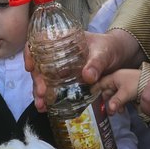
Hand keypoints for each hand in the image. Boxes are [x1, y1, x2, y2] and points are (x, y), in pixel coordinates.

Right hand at [27, 29, 141, 111]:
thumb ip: (96, 63)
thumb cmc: (109, 47)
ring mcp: (61, 68)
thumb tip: (87, 77)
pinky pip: (54, 88)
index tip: (30, 67)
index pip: (39, 43)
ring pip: (44, 78)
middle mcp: (58, 54)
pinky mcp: (67, 80)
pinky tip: (47, 107)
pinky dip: (49, 98)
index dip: (30, 54)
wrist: (119, 56)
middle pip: (39, 65)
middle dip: (37, 80)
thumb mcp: (104, 52)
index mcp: (63, 41)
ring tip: (41, 105)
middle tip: (41, 94)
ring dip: (40, 92)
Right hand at [95, 68, 139, 114]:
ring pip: (113, 96)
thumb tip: (109, 110)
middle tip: (104, 111)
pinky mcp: (127, 90)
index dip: (93, 91)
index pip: (98, 83)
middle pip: (105, 91)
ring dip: (113, 104)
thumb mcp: (125, 92)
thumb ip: (116, 101)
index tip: (89, 100)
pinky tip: (121, 110)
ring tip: (114, 113)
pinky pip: (120, 97)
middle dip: (105, 101)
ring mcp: (122, 84)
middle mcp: (116, 80)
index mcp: (113, 77)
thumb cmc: (137, 84)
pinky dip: (119, 104)